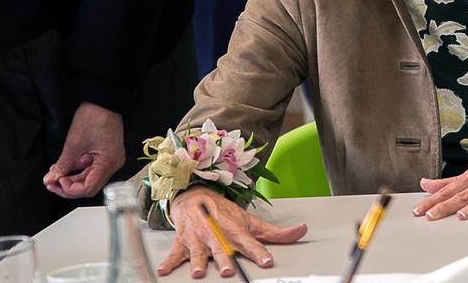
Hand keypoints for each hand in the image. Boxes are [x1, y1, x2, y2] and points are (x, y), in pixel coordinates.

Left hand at [43, 102, 123, 198]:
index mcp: (108, 163)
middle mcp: (113, 164)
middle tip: (51, 182)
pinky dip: (78, 168)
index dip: (70, 189)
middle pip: (89, 185)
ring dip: (72, 176)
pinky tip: (65, 165)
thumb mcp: (74, 144)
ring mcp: (111, 159)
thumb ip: (63, 165)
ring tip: (55, 172)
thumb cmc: (94, 117)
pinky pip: (92, 167)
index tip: (56, 183)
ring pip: (89, 177)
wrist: (104, 100)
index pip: (88, 189)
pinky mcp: (107, 154)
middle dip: (68, 185)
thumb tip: (51, 179)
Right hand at [158, 186, 306, 277]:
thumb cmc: (224, 213)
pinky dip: (169, 261)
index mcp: (235, 230)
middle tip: (229, 270)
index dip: (259, 251)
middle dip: (225, 259)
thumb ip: (276, 232)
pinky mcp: (183, 241)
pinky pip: (175, 253)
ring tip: (199, 272)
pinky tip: (164, 270)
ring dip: (198, 261)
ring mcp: (199, 238)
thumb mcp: (251, 221)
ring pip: (199, 252)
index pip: (250, 242)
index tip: (267, 261)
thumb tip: (302, 230)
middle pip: (222, 248)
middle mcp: (217, 234)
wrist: (195, 195)